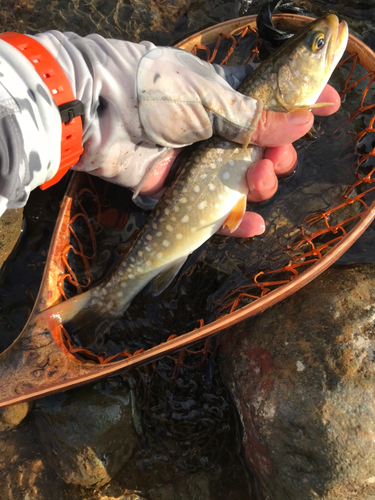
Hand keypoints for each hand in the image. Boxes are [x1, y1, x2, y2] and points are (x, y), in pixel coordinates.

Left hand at [140, 83, 340, 236]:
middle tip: (276, 156)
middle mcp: (217, 133)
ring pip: (243, 184)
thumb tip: (303, 120)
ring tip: (259, 178)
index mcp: (226, 99)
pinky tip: (255, 225)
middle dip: (279, 156)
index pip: (272, 102)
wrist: (101, 116)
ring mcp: (200, 165)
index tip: (327, 103)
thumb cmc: (155, 93)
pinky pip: (215, 213)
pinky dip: (236, 222)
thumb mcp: (209, 98)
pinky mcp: (182, 194)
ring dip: (261, 186)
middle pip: (263, 151)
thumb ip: (255, 117)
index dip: (299, 104)